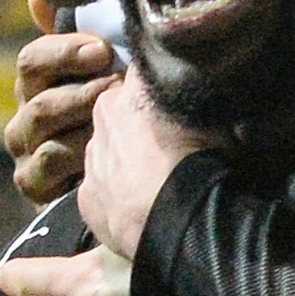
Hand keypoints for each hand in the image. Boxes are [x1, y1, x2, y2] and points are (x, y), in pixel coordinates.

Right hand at [5, 0, 120, 205]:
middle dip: (81, 88)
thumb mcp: (102, 77)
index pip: (34, 58)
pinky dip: (75, 155)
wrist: (120, 187)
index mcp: (37, 84)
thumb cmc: (110, 123)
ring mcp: (25, 151)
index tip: (104, 50)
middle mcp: (24, 115)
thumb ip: (79, 39)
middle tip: (118, 85)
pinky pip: (47, 163)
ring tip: (116, 117)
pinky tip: (102, 151)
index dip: (65, 50)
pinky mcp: (31, 184)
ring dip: (82, 117)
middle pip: (37, 94)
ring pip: (42, 125)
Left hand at [73, 71, 203, 259]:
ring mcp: (90, 161)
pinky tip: (136, 208)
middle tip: (163, 145)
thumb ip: (189, 97)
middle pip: (118, 113)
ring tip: (150, 182)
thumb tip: (194, 90)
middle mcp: (101, 119)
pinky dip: (114, 195)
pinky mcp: (86, 198)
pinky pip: (99, 189)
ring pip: (105, 151)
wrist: (181, 222)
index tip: (174, 99)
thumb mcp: (208, 115)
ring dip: (122, 160)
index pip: (143, 73)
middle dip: (135, 123)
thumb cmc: (202, 162)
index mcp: (129, 90)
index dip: (160, 85)